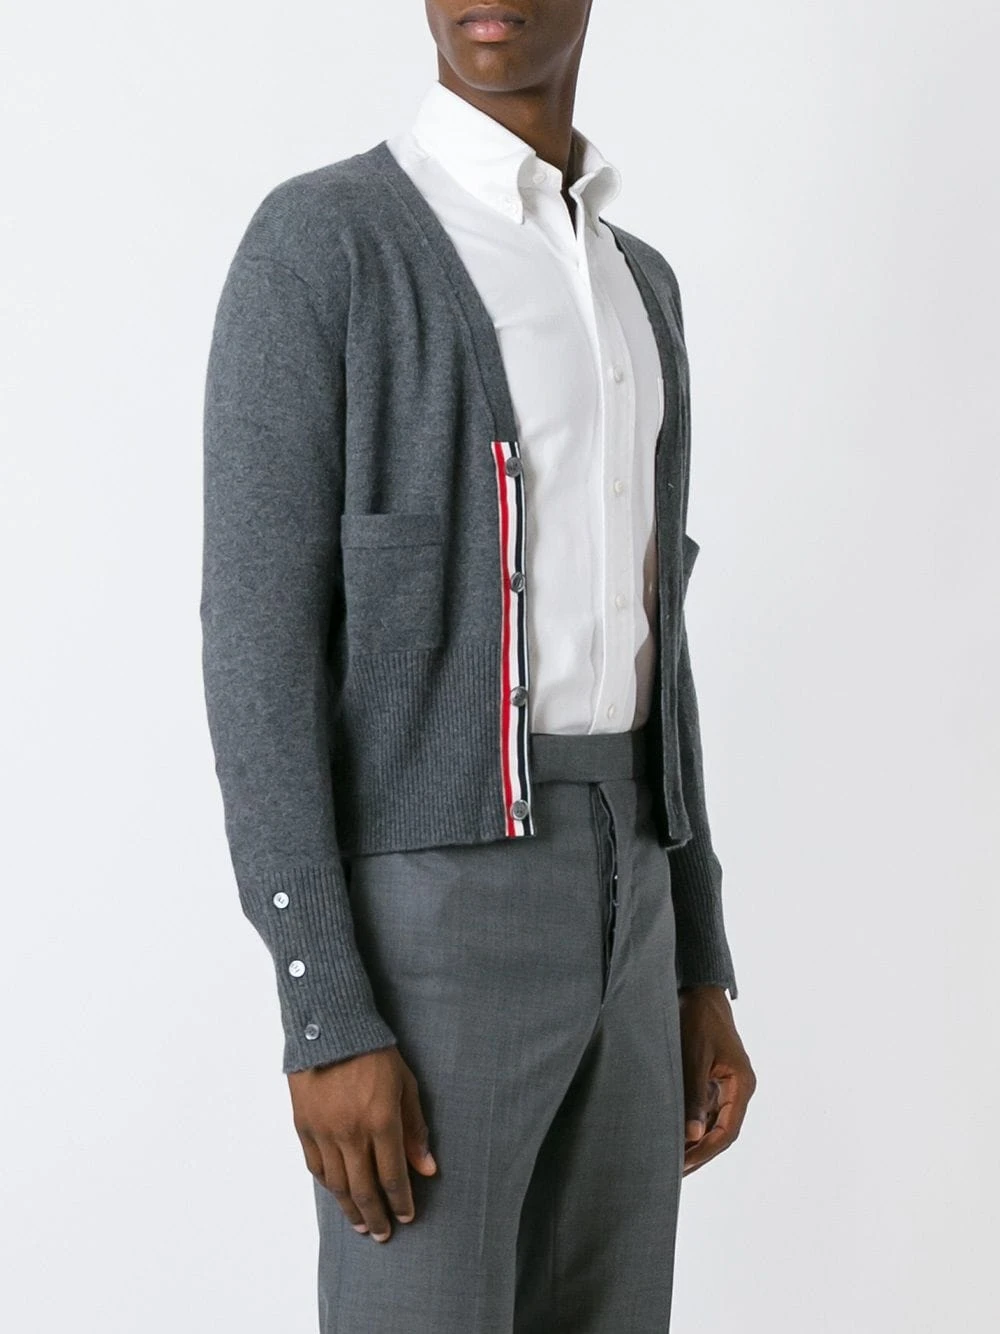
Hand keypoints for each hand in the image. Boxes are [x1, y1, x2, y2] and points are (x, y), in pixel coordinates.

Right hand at [287, 1046, 437, 1242]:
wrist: (330, 1028)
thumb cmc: (374, 1054)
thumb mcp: (405, 1085)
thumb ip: (415, 1129)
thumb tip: (427, 1169)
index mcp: (381, 1121)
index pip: (393, 1175)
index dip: (401, 1201)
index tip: (407, 1216)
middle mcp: (351, 1132)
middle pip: (364, 1189)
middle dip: (376, 1216)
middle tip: (382, 1234)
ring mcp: (324, 1131)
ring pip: (338, 1184)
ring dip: (350, 1209)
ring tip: (360, 1224)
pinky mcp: (303, 1126)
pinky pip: (316, 1167)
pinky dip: (328, 1185)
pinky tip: (337, 1194)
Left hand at [677, 985, 755, 1175]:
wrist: (699, 991)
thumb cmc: (698, 1020)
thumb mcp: (694, 1057)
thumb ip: (694, 1095)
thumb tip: (693, 1134)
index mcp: (741, 1084)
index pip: (727, 1130)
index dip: (706, 1151)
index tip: (685, 1165)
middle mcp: (738, 1089)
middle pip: (722, 1131)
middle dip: (700, 1153)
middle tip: (675, 1173)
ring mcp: (726, 1086)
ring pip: (713, 1123)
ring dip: (695, 1142)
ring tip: (671, 1161)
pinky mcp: (713, 1080)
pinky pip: (705, 1110)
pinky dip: (691, 1124)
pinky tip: (674, 1135)